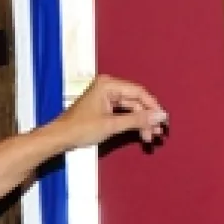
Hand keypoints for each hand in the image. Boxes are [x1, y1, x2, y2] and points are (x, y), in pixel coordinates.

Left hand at [50, 74, 167, 148]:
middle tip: (158, 131)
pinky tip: (141, 133)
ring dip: (141, 122)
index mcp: (108, 84)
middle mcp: (108, 87)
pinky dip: (132, 123)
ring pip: (131, 108)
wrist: (60, 138)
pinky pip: (124, 113)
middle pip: (136, 101)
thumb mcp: (112, 125)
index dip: (153, 106)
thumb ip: (138, 120)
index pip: (138, 92)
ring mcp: (106, 97)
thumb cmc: (80, 128)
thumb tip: (159, 116)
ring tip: (151, 136)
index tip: (163, 120)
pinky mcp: (104, 107)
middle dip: (147, 117)